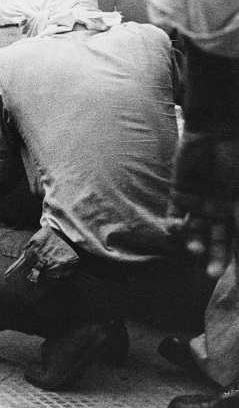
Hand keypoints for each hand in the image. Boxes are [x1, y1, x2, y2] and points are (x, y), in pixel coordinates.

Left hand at [169, 129, 238, 278]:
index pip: (235, 239)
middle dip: (215, 257)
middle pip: (216, 240)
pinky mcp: (180, 193)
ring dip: (193, 242)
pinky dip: (175, 224)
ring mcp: (199, 202)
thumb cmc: (236, 160)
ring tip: (193, 249)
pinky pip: (175, 214)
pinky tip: (175, 229)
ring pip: (194, 230)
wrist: (215, 133)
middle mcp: (219, 210)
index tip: (233, 275)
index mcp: (237, 209)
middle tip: (212, 274)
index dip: (233, 256)